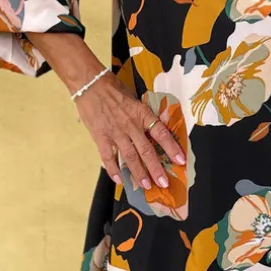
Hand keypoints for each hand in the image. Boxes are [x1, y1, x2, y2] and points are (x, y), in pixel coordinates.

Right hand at [76, 74, 185, 189]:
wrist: (90, 84)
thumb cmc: (113, 89)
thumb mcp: (134, 99)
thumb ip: (143, 115)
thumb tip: (154, 129)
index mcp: (142, 114)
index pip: (160, 133)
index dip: (171, 147)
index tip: (180, 160)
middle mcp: (131, 125)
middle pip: (146, 150)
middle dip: (156, 169)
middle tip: (163, 184)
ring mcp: (115, 132)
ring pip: (130, 157)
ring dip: (138, 173)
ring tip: (146, 186)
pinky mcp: (100, 137)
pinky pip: (108, 157)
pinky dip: (113, 170)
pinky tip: (119, 180)